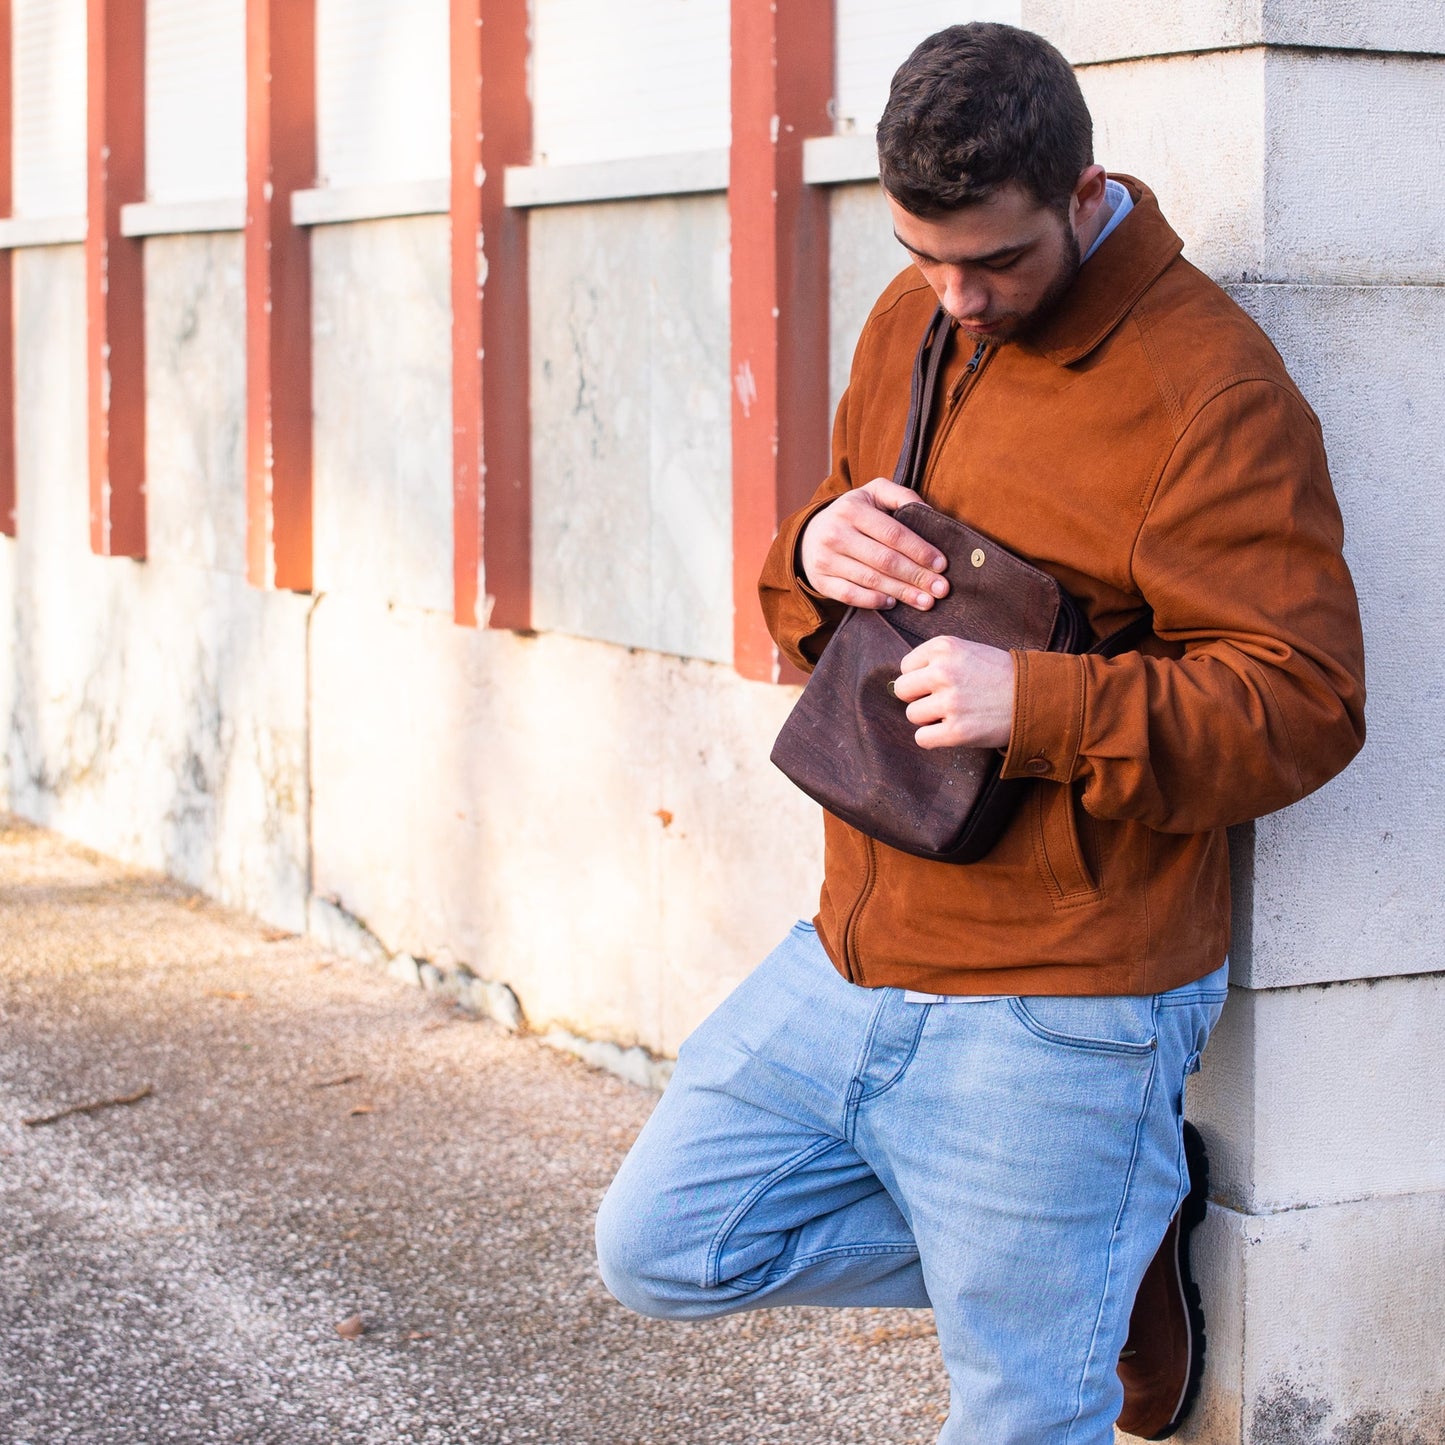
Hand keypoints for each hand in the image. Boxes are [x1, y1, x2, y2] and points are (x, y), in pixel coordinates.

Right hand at [799, 479, 949, 610]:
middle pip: (885, 560)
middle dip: (917, 576)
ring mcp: (826, 559)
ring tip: (926, 602)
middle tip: (941, 589)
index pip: (893, 533)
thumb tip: (931, 515)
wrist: (810, 534)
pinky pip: (850, 595)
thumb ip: (901, 496)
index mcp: (852, 509)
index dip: (920, 550)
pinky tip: (893, 603)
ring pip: (871, 580)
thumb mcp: (873, 494)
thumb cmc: (853, 514)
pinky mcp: (821, 581)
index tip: (942, 565)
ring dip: (902, 593)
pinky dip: (873, 601)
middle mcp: (836, 533)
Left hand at [891, 636, 1015, 749]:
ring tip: (953, 714)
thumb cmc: (999, 674)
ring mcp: (950, 702)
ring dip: (928, 719)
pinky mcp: (957, 731)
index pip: (905, 667)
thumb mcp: (967, 650)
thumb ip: (936, 660)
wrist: (1036, 697)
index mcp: (944, 647)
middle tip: (941, 701)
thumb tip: (900, 682)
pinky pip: (922, 738)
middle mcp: (943, 672)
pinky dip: (933, 739)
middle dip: (918, 697)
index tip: (940, 683)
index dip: (920, 678)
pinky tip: (951, 731)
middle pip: (902, 690)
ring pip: (912, 715)